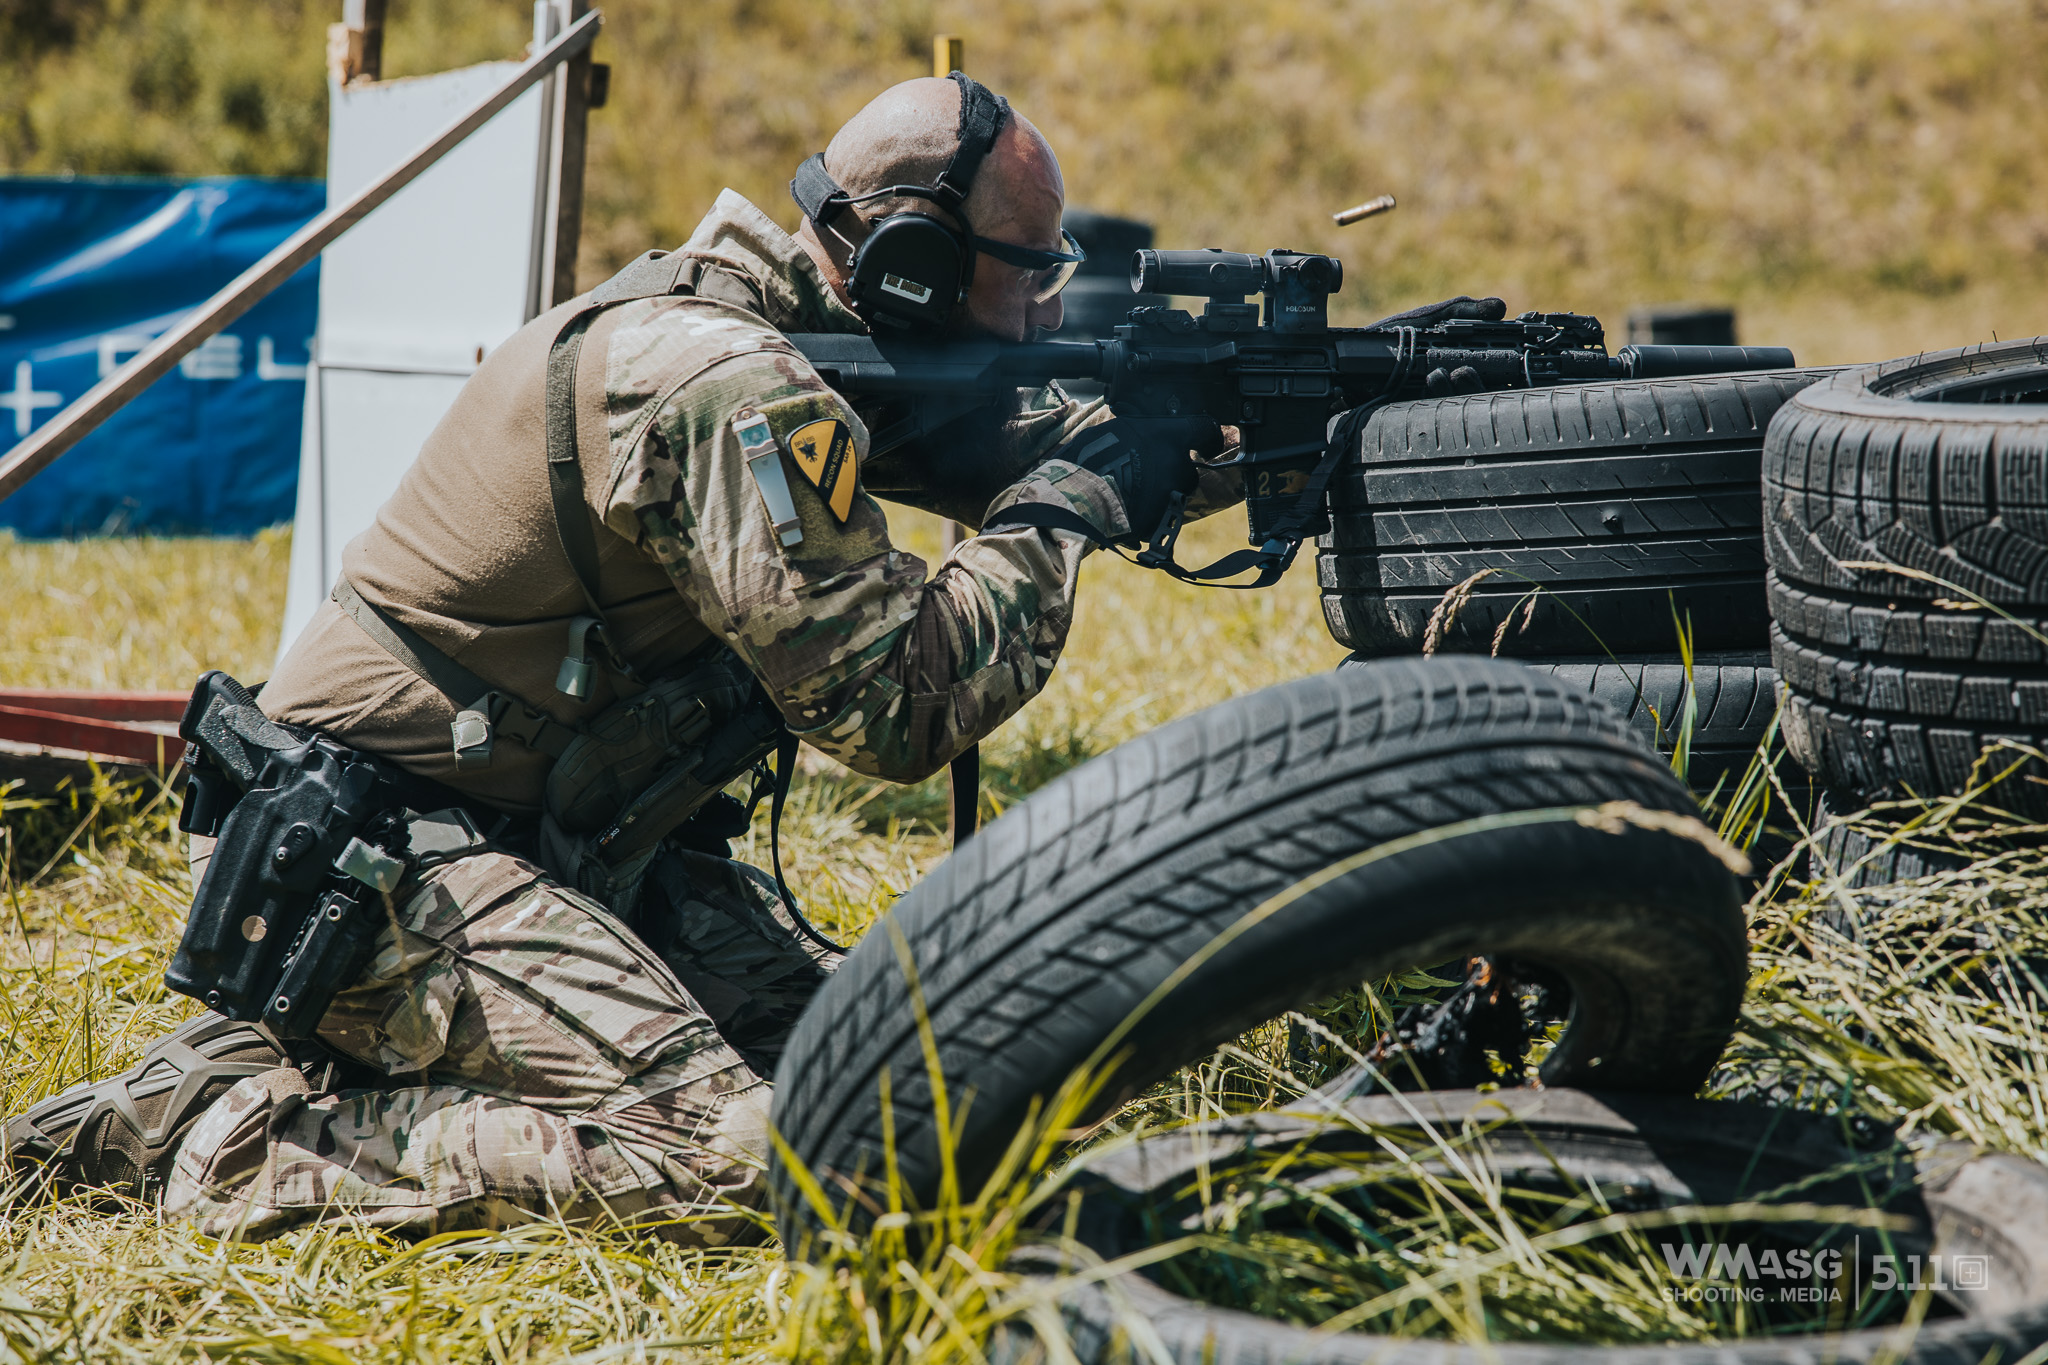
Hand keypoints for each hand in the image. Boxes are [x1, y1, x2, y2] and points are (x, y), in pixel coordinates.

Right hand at [1056, 417, 1221, 546]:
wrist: (1077, 494)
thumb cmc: (1090, 456)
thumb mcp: (1117, 428)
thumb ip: (1140, 430)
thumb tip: (1143, 433)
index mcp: (1168, 434)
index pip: (1205, 431)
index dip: (1209, 438)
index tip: (1207, 444)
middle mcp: (1177, 463)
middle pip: (1188, 469)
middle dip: (1174, 471)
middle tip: (1150, 471)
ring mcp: (1171, 493)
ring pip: (1176, 494)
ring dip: (1162, 492)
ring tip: (1135, 491)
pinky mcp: (1160, 518)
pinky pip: (1160, 515)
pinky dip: (1149, 512)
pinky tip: (1129, 508)